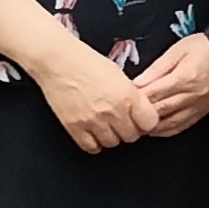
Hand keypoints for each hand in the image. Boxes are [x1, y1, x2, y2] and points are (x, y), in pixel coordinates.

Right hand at [35, 50, 159, 153]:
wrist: (58, 61)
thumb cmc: (87, 62)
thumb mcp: (120, 75)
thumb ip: (132, 95)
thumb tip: (139, 110)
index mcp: (128, 95)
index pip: (149, 124)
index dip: (146, 123)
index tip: (141, 120)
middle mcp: (113, 110)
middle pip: (131, 136)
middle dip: (129, 130)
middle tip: (123, 122)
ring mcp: (93, 121)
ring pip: (112, 143)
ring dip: (112, 136)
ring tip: (107, 125)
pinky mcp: (74, 127)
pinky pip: (91, 146)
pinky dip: (94, 143)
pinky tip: (94, 133)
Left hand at [127, 32, 208, 135]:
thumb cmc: (202, 47)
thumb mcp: (175, 52)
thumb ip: (155, 70)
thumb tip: (136, 84)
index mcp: (183, 78)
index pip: (152, 95)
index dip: (135, 99)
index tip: (121, 100)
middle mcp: (191, 95)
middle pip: (158, 111)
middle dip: (139, 114)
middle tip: (123, 115)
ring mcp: (198, 106)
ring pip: (169, 123)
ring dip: (150, 126)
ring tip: (136, 124)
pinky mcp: (203, 112)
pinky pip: (181, 126)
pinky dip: (166, 130)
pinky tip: (155, 129)